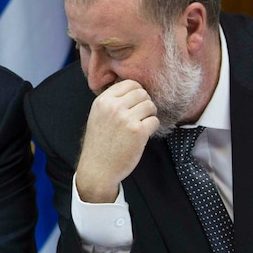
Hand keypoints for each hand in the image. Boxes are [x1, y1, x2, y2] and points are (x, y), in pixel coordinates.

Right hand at [76, 79, 158, 202]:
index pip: (129, 83)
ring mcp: (126, 119)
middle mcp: (114, 107)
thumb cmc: (100, 143)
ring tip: (141, 125)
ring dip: (149, 115)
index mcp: (103, 101)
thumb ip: (112, 101)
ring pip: (150, 105)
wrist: (98, 169)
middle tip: (140, 116)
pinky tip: (143, 134)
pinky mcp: (138, 132)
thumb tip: (134, 88)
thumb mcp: (98, 115)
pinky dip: (152, 127)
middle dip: (145, 103)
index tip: (135, 104)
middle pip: (142, 93)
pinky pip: (154, 121)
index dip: (137, 92)